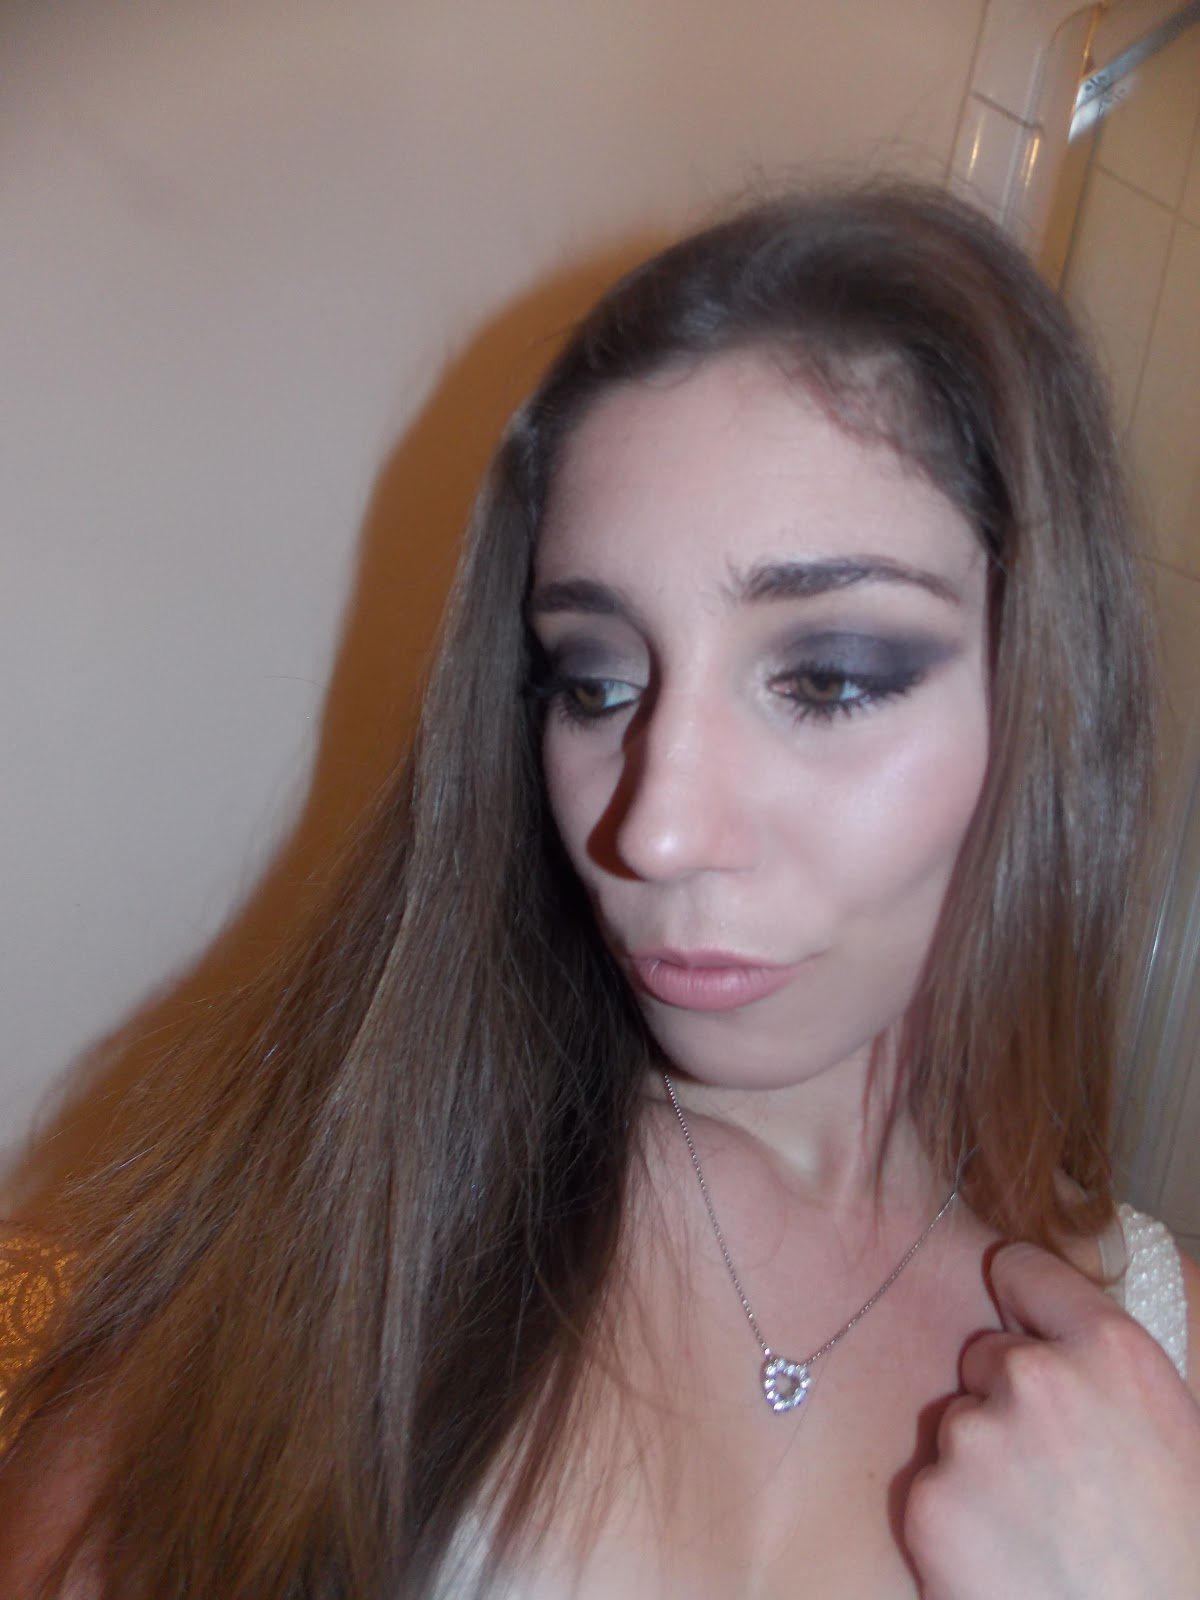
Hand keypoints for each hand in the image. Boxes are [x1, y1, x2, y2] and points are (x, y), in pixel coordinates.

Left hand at [904, 1241, 1199, 1598]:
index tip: (1015, 1312)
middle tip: (1056, 1477)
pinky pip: (932, 1488)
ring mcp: (977, 1435)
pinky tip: (1006, 1563)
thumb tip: (1053, 1343)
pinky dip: (956, 1524)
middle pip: (984, 1356)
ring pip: (958, 1427)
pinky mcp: (932, 1499)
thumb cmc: (1175, 1557)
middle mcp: (1038, 1376)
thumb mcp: (1170, 1438)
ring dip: (982, 1468)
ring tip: (1041, 1532)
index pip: (1025, 1268)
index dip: (1018, 1294)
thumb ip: (1103, 1378)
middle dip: (1004, 1402)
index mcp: (1113, 1352)